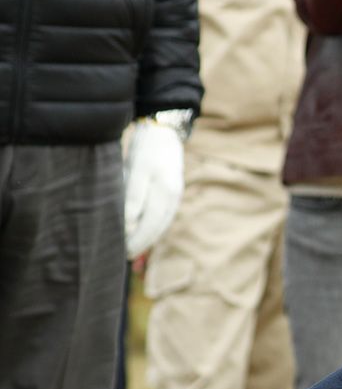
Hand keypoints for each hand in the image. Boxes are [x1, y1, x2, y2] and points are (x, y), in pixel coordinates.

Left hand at [123, 120, 185, 257]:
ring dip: (148, 239)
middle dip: (140, 243)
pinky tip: (145, 235)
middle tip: (124, 256)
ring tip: (132, 250)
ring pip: (161, 224)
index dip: (134, 239)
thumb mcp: (134, 170)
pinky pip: (165, 218)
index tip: (120, 250)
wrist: (163, 132)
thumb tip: (127, 226)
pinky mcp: (175, 194)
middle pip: (155, 227)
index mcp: (162, 190)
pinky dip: (155, 229)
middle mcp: (172, 196)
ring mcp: (175, 195)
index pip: (147, 224)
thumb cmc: (143, 150)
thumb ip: (132, 199)